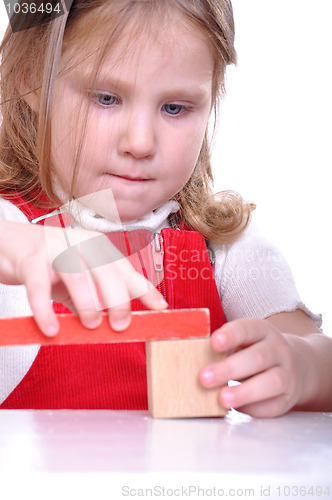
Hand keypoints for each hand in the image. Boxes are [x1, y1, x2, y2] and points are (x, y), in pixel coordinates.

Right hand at [0, 221, 166, 335]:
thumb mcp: (78, 279)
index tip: (160, 308)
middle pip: (107, 270)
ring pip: (78, 276)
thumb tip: (119, 324)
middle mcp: (80, 244)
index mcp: (97, 248)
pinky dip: (45, 310)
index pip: (126, 269)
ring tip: (92, 324)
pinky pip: (39, 287)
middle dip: (119, 299)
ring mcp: (55, 248)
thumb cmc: (50, 265)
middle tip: (120, 324)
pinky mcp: (30, 258)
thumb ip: (96, 297)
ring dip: (88, 303)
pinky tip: (51, 329)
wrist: (10, 245)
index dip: (144, 289)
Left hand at [199, 317, 312, 416]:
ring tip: (221, 399)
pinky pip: (273, 405)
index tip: (213, 343)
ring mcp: (287, 374)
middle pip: (257, 358)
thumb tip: (189, 358)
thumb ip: (222, 347)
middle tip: (203, 378)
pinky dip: (253, 408)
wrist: (296, 365)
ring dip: (244, 392)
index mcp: (262, 331)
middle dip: (229, 369)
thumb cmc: (255, 352)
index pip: (248, 329)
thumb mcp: (244, 340)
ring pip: (272, 382)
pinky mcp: (287, 398)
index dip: (231, 335)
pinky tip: (237, 408)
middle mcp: (278, 350)